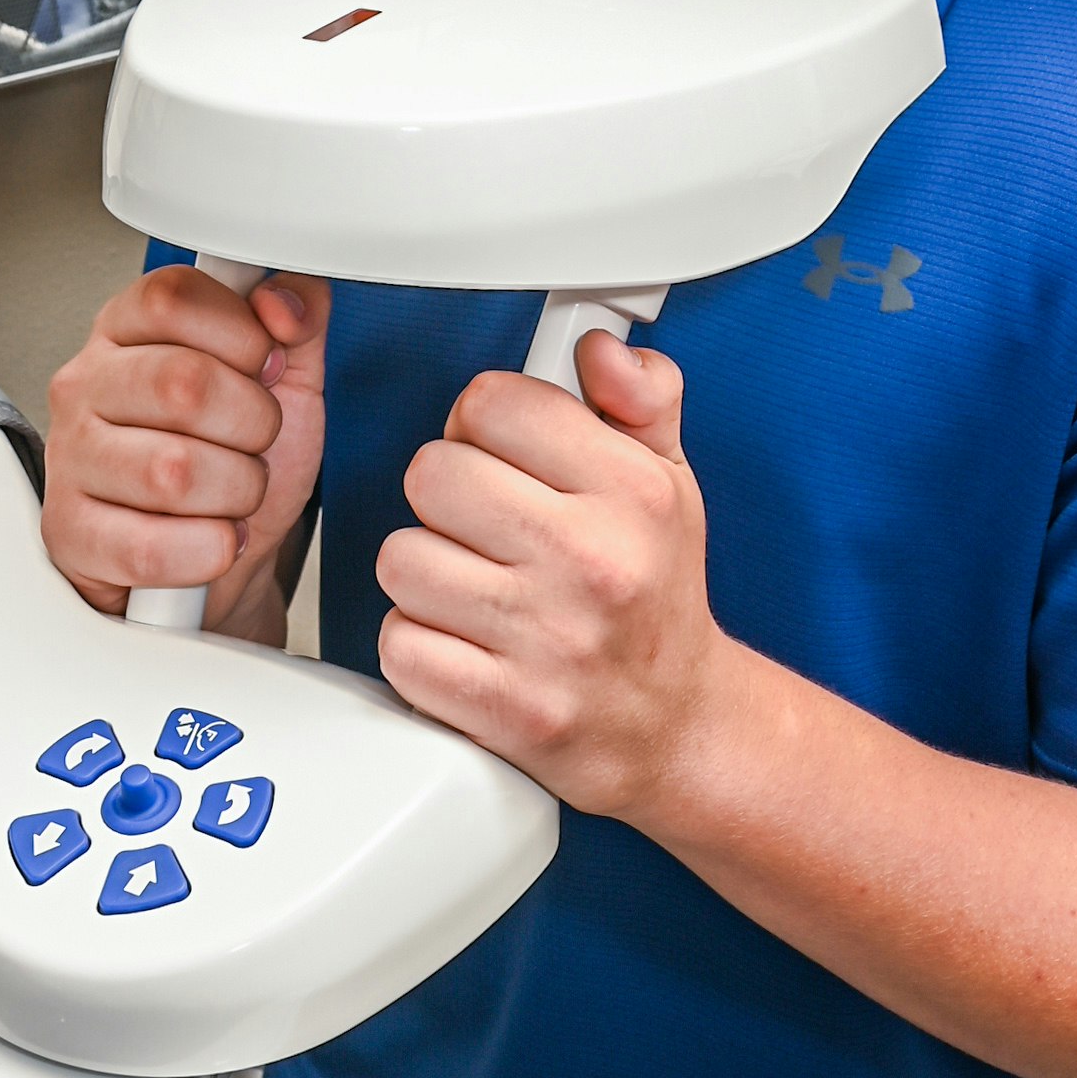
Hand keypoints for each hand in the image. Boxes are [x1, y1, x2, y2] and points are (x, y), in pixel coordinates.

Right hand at [42, 269, 328, 633]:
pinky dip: (208, 549)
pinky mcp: (69, 533)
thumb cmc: (234, 460)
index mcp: (127, 330)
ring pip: (172, 472)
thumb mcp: (283, 381)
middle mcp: (86, 384)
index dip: (242, 334)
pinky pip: (150, 546)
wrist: (219, 554)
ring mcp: (70, 458)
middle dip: (252, 424)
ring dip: (235, 493)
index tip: (265, 366)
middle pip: (182, 382)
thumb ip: (299, 320)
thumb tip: (286, 298)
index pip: (173, 297)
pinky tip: (214, 537)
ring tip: (232, 494)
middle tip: (256, 442)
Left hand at [373, 332, 729, 818]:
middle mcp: (592, 561)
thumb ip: (641, 397)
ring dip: (423, 573)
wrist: (676, 728)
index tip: (498, 452)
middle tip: (481, 526)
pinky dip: (419, 646)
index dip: (480, 423)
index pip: (492, 404)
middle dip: (445, 497)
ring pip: (402, 558)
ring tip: (472, 588)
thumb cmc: (656, 597)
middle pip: (432, 473)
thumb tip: (600, 349)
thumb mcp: (671, 482)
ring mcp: (547, 640)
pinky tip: (463, 643)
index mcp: (631, 493)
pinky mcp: (506, 709)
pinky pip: (400, 644)